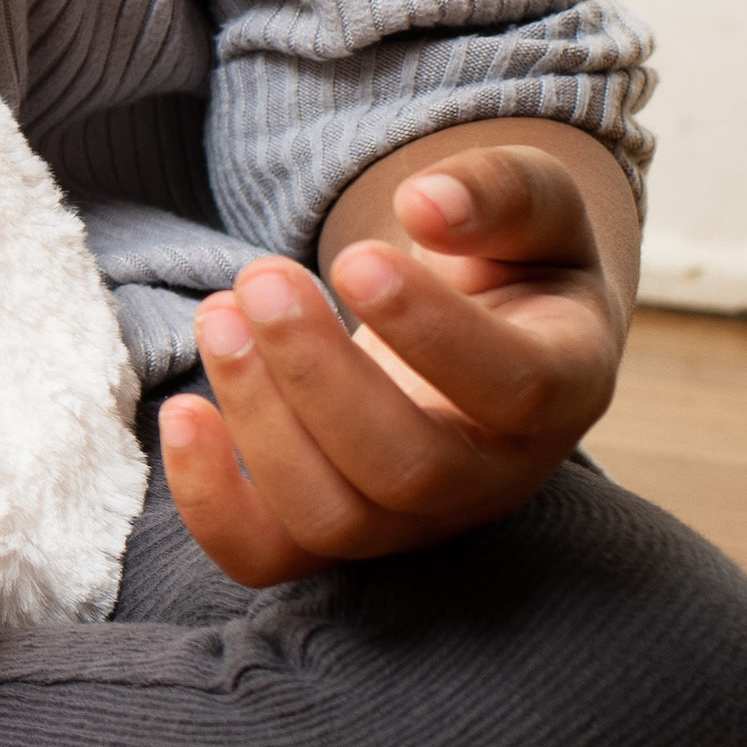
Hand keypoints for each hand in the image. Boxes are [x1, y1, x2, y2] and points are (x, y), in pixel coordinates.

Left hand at [158, 132, 630, 584]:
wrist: (487, 329)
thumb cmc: (513, 263)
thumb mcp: (537, 208)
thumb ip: (501, 191)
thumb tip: (427, 202)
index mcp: (564, 387)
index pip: (513, 389)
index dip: (431, 330)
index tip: (354, 256)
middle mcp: (495, 476)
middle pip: (410, 471)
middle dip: (317, 375)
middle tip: (260, 278)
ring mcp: (414, 519)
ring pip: (334, 519)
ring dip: (258, 418)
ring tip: (219, 314)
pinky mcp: (338, 530)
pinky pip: (267, 556)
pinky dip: (209, 500)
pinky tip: (183, 410)